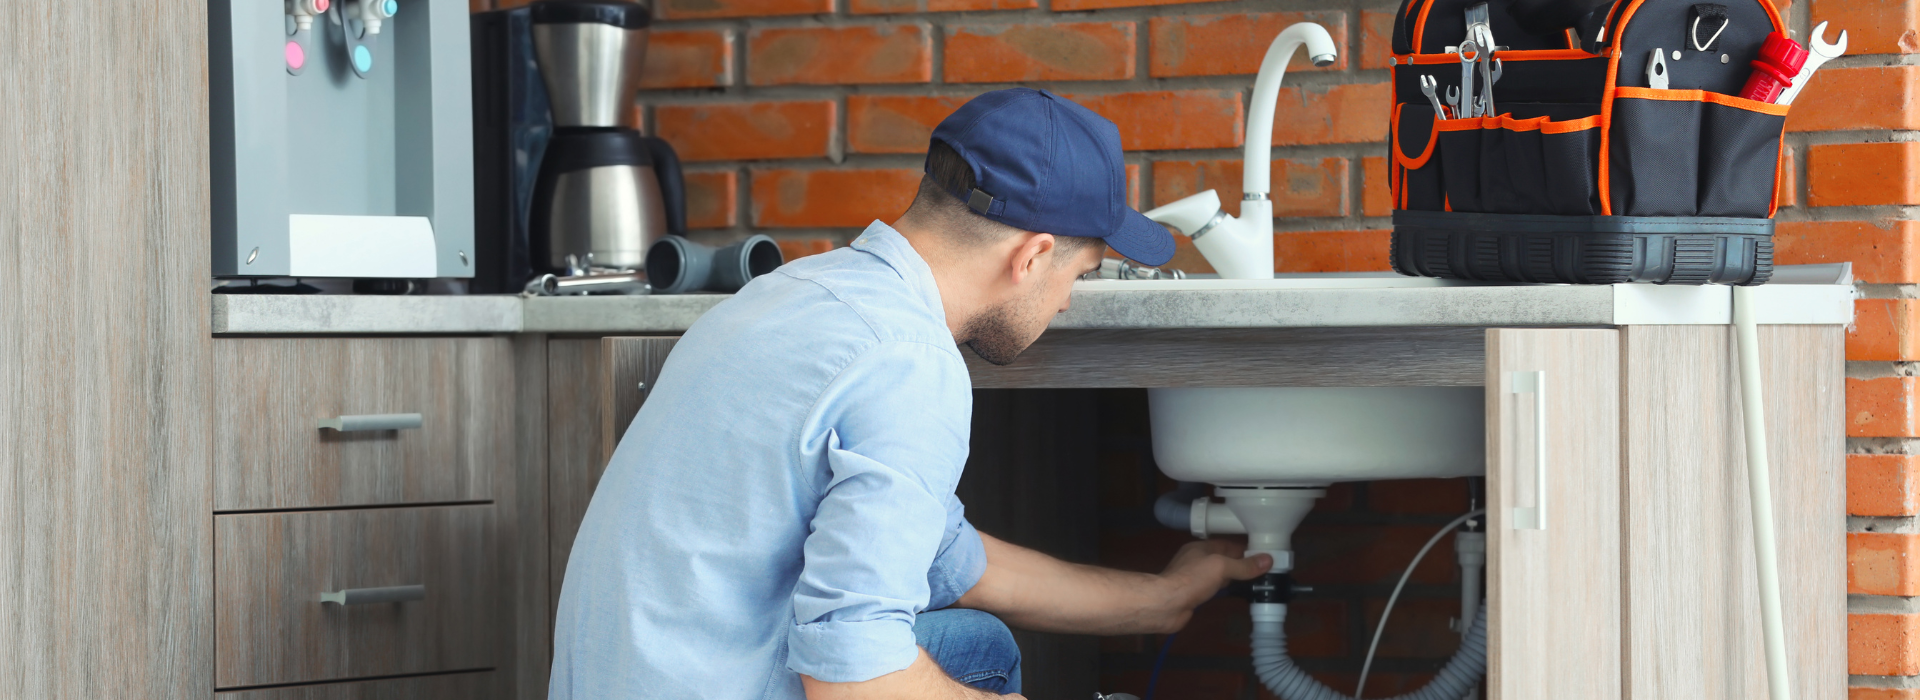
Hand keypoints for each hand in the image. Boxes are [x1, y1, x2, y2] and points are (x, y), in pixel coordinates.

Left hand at [1147, 540, 1272, 632]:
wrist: (1166, 605)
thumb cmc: (1192, 580)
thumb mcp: (1221, 567)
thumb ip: (1244, 565)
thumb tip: (1268, 560)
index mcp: (1201, 548)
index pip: (1228, 544)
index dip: (1246, 549)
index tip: (1265, 556)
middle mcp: (1197, 560)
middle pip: (1225, 560)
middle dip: (1243, 564)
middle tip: (1265, 571)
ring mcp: (1195, 578)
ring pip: (1220, 575)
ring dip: (1235, 578)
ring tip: (1257, 582)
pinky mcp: (1194, 594)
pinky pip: (1215, 589)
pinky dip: (1227, 590)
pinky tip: (1238, 595)